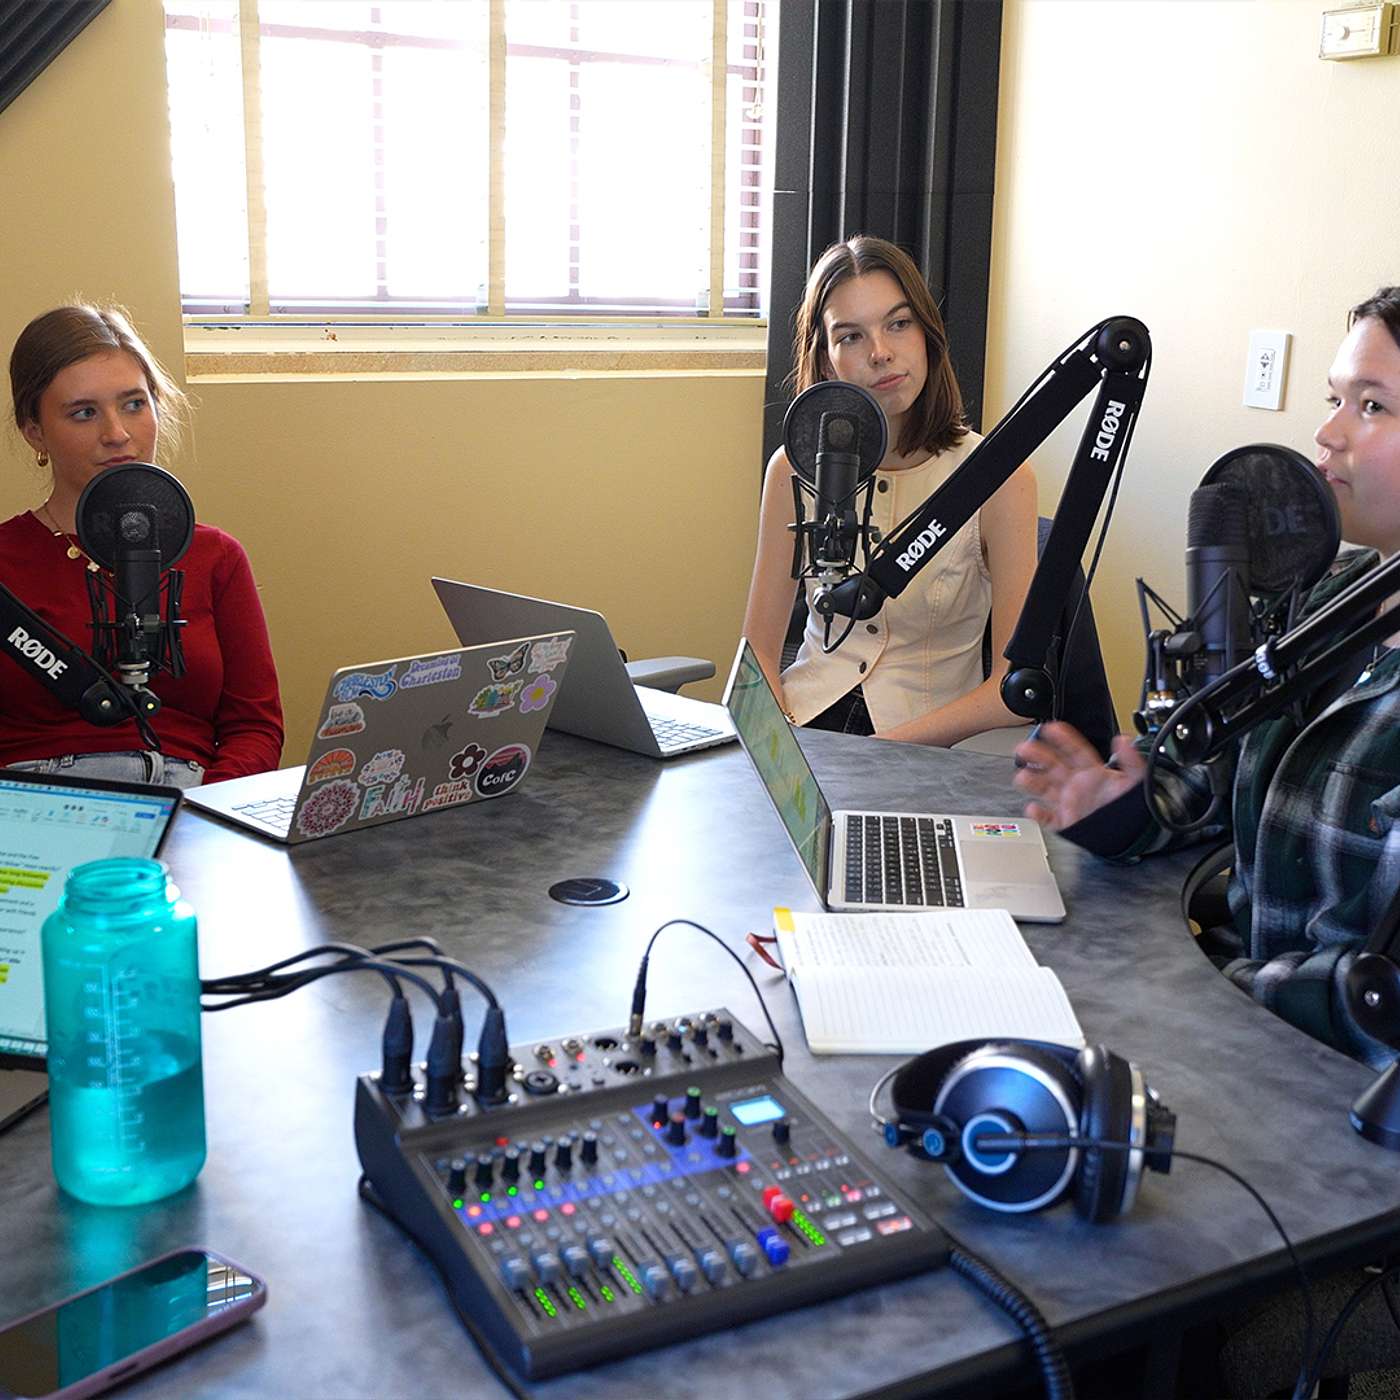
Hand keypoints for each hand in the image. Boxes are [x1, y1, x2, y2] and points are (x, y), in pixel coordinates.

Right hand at [1013, 722, 1143, 831]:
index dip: (1062, 738)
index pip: (1074, 750)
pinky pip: (1048, 817)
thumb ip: (1131, 760)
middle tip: (1024, 747)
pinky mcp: (1066, 821)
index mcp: (1092, 772)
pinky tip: (1032, 808)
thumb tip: (1124, 741)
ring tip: (1022, 776)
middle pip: (1052, 765)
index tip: (1050, 728)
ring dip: (1031, 781)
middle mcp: (1076, 784)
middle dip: (1037, 755)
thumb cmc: (1132, 808)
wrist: (1132, 835)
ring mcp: (1069, 802)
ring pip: (1044, 788)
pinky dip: (1038, 814)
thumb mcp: (1136, 781)